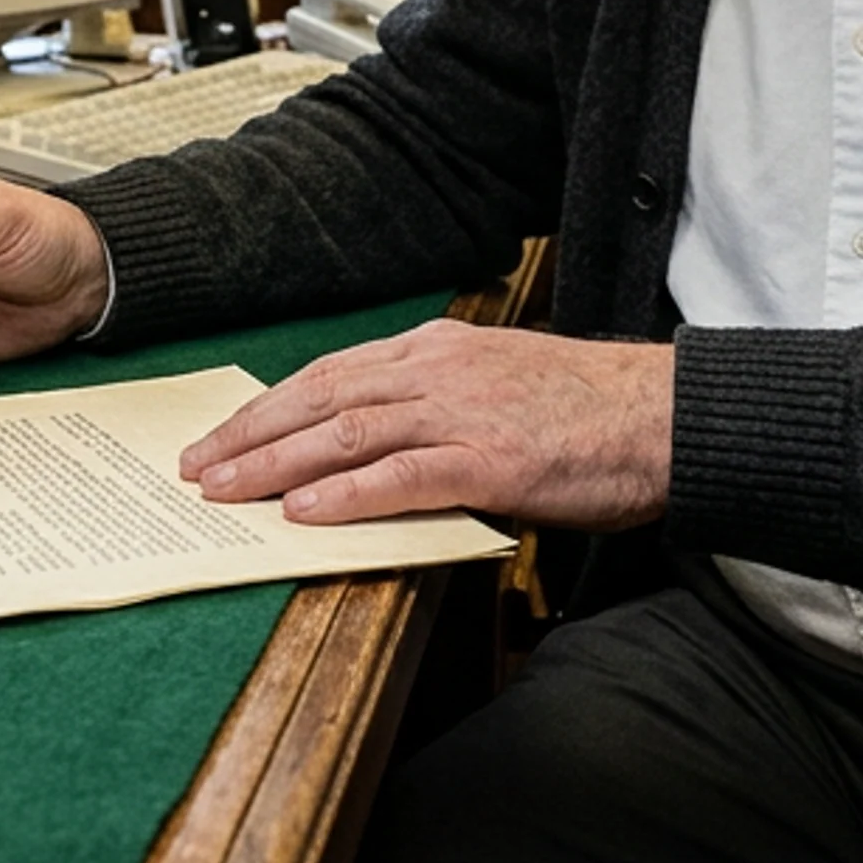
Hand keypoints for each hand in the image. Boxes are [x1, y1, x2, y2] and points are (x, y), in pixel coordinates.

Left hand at [178, 320, 672, 529]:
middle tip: (197, 467)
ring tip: (226, 491)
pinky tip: (304, 513)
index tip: (224, 434)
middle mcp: (438, 371)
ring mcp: (462, 413)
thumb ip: (436, 406)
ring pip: (346, 434)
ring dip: (276, 466)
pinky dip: (346, 495)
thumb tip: (374, 447)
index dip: (270, 406)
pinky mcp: (491, 460)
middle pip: (321, 397)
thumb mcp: (498, 387)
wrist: (665, 415)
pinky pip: (402, 477)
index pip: (331, 373)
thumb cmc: (589, 411)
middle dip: (251, 435)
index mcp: (438, 349)